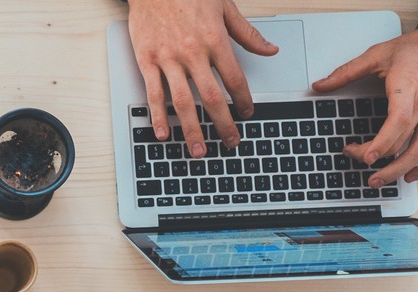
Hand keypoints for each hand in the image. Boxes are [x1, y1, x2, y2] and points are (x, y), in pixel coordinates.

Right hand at [128, 0, 277, 157]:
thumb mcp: (225, 6)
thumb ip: (247, 33)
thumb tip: (270, 50)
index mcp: (215, 40)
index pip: (234, 79)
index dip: (244, 100)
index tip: (248, 113)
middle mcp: (192, 52)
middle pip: (212, 97)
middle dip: (224, 124)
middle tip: (231, 142)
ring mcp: (168, 59)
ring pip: (183, 102)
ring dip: (192, 130)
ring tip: (199, 150)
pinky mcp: (147, 60)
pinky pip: (154, 93)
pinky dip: (159, 116)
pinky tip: (164, 133)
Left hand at [312, 23, 417, 186]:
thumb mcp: (380, 53)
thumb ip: (347, 71)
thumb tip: (319, 85)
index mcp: (408, 87)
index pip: (399, 121)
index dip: (382, 143)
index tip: (364, 156)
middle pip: (404, 142)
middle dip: (378, 158)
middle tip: (356, 159)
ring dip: (400, 171)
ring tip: (379, 180)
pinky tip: (411, 175)